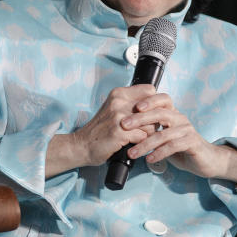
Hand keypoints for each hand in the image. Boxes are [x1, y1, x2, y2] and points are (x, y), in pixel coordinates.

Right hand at [46, 85, 162, 176]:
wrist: (82, 145)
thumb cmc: (100, 129)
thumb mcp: (113, 108)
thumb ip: (130, 103)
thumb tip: (155, 104)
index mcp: (118, 94)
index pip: (150, 91)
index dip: (154, 103)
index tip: (151, 112)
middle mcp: (119, 102)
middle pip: (153, 109)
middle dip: (153, 121)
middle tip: (146, 128)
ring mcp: (119, 118)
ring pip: (151, 124)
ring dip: (148, 133)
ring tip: (138, 136)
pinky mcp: (120, 133)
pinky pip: (143, 137)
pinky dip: (140, 142)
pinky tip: (132, 143)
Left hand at [118, 95, 236, 183]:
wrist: (206, 160)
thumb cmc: (180, 148)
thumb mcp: (163, 137)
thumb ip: (149, 131)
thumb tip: (125, 129)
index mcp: (172, 113)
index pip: (160, 100)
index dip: (147, 100)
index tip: (131, 107)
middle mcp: (180, 118)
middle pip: (159, 113)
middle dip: (139, 119)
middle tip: (124, 126)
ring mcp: (187, 129)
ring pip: (163, 134)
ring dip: (145, 144)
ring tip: (132, 153)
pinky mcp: (192, 142)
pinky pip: (173, 146)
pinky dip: (159, 153)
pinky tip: (149, 159)